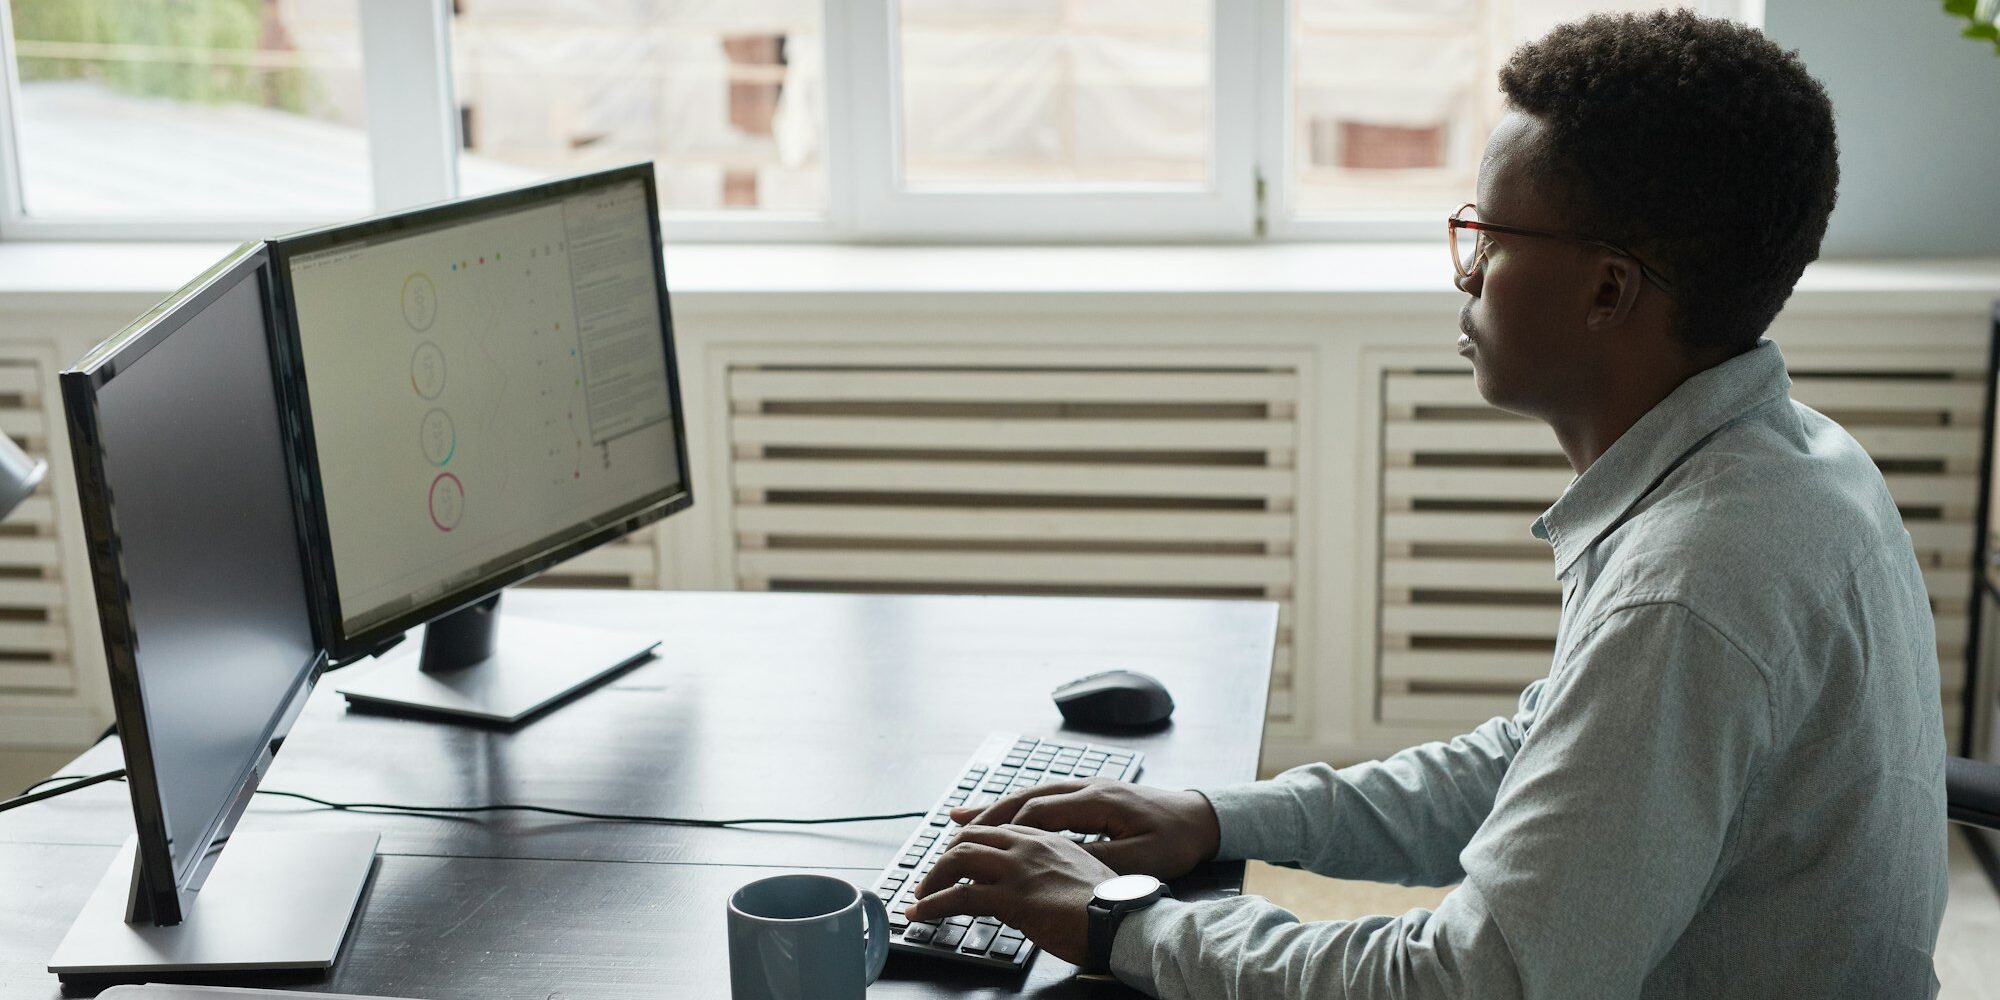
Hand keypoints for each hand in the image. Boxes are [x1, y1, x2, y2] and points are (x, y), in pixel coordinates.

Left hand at [903, 824, 1114, 965]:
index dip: (971, 840)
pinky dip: (932, 905)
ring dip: (932, 878)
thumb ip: (1054, 871)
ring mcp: (1017, 869)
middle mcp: (1028, 846)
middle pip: (971, 837)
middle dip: (945, 856)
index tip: (957, 853)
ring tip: (920, 895)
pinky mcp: (1010, 898)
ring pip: (958, 860)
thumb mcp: (1083, 874)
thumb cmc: (1112, 904)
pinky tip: (920, 914)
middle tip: (933, 876)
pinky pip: (958, 898)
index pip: (997, 830)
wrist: (1124, 918)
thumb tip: (1037, 887)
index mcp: (1047, 838)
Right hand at [950, 779, 1220, 879]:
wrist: (1203, 818)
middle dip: (988, 813)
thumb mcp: (1141, 858)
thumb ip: (1098, 856)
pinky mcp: (1092, 792)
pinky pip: (1045, 795)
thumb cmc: (1175, 842)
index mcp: (1097, 801)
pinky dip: (1019, 804)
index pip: (1039, 813)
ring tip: (962, 816)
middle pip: (1027, 797)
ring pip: (1032, 793)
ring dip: (998, 806)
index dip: (1005, 831)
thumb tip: (1056, 859)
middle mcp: (1087, 786)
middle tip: (952, 828)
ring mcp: (1089, 785)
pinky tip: (1003, 814)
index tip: (977, 848)